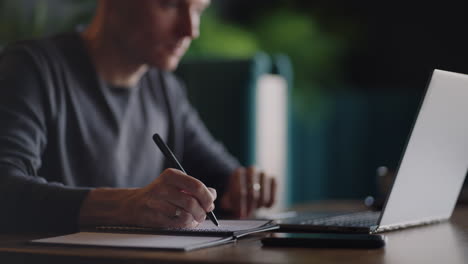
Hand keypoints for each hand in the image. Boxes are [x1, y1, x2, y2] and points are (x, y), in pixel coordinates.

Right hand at [79, 168, 215, 228]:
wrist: (134, 204)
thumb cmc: (162, 194)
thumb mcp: (177, 184)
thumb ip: (196, 187)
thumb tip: (213, 194)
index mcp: (171, 175)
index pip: (196, 186)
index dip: (207, 197)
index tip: (210, 204)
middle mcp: (162, 186)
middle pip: (192, 202)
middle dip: (202, 211)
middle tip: (204, 214)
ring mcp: (156, 202)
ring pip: (185, 214)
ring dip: (194, 219)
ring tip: (194, 219)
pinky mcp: (153, 216)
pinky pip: (177, 223)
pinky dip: (185, 225)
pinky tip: (184, 222)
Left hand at [220, 166, 276, 217]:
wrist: (249, 186)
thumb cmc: (238, 193)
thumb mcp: (229, 197)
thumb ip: (227, 202)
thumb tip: (227, 206)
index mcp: (238, 172)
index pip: (240, 192)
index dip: (240, 206)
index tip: (239, 215)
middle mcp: (252, 170)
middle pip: (252, 195)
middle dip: (249, 208)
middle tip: (246, 216)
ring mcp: (264, 174)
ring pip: (263, 197)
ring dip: (258, 207)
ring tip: (253, 209)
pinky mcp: (274, 180)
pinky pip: (273, 198)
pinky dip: (268, 205)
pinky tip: (263, 206)